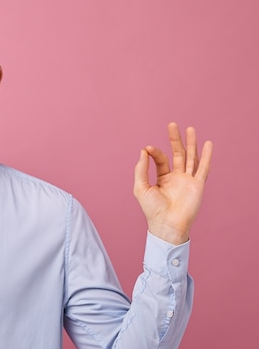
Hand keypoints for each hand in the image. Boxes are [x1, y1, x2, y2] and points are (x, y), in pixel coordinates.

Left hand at [133, 122, 212, 244]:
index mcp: (163, 178)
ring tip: (190, 129)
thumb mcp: (140, 187)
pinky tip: (208, 144)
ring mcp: (188, 180)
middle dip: (175, 140)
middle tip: (172, 124)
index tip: (147, 148)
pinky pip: (203, 168)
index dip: (154, 152)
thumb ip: (141, 169)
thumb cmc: (152, 209)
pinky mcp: (197, 185)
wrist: (166, 224)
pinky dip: (206, 156)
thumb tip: (142, 151)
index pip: (161, 159)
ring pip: (191, 158)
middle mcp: (176, 178)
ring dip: (191, 143)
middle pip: (178, 154)